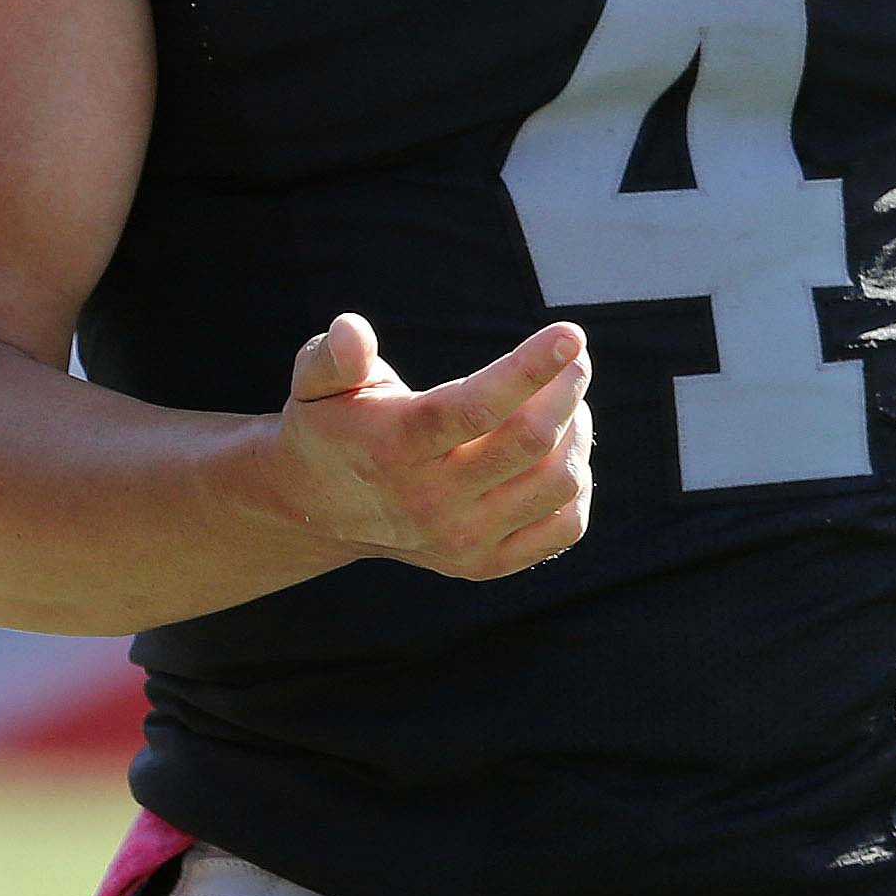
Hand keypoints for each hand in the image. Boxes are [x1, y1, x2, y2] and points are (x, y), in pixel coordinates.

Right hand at [266, 314, 593, 580]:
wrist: (318, 509)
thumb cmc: (333, 426)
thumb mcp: (317, 382)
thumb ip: (335, 354)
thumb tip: (353, 332)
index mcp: (393, 446)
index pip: (474, 408)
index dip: (528, 370)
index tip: (570, 334)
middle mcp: (429, 500)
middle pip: (527, 443)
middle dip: (566, 391)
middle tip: (574, 360)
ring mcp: (460, 539)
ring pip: (555, 485)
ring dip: (576, 432)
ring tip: (566, 402)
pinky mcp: (483, 563)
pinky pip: (563, 529)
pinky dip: (578, 485)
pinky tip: (563, 451)